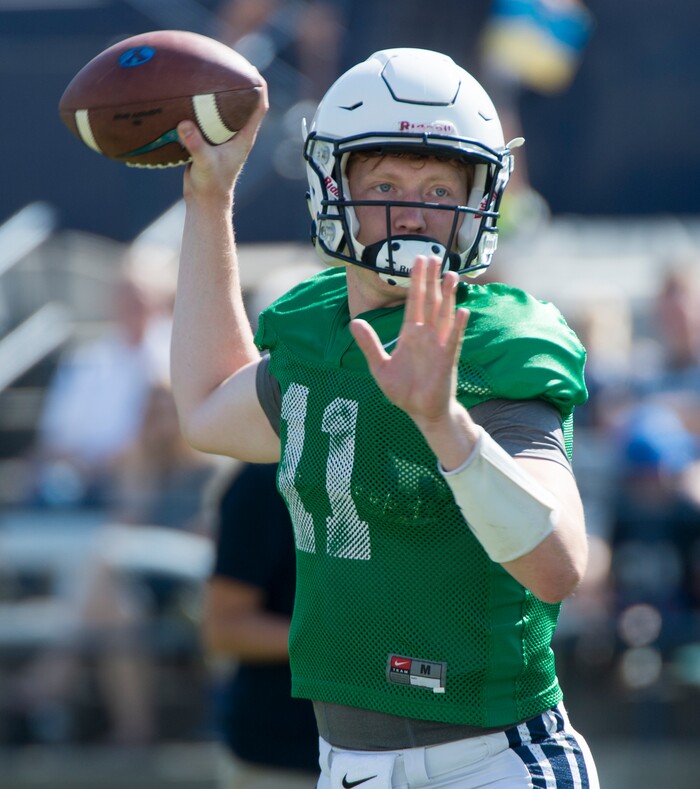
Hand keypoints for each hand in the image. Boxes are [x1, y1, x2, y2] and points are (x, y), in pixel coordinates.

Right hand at [177, 78, 268, 201]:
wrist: (204, 199)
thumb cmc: (210, 184)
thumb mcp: (203, 163)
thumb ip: (196, 145)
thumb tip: (184, 125)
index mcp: (244, 137)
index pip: (259, 108)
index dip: (260, 88)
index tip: (253, 69)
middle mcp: (237, 134)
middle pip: (244, 103)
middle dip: (239, 83)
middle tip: (229, 62)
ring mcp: (224, 137)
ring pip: (226, 109)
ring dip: (220, 93)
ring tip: (209, 73)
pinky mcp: (210, 140)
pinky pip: (208, 118)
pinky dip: (201, 106)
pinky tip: (188, 95)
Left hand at [350, 256, 468, 425]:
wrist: (420, 412)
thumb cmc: (403, 390)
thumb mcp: (380, 367)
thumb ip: (369, 344)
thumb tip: (353, 322)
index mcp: (410, 334)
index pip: (413, 302)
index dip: (416, 282)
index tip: (418, 261)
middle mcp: (426, 336)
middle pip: (430, 302)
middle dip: (431, 280)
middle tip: (433, 255)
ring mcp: (438, 346)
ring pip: (444, 316)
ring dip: (448, 296)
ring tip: (451, 275)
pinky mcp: (447, 360)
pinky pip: (453, 340)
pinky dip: (457, 326)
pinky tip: (461, 311)